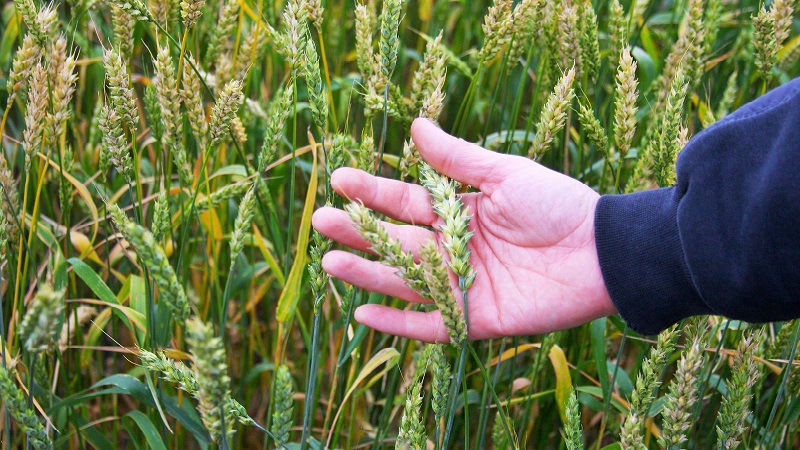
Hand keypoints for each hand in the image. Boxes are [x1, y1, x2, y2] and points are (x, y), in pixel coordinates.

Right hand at [312, 118, 616, 341]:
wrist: (601, 252)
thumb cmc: (558, 205)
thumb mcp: (506, 174)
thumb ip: (459, 159)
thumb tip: (416, 125)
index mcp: (460, 211)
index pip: (406, 201)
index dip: (373, 191)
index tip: (339, 180)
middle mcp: (455, 248)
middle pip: (397, 241)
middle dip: (359, 231)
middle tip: (321, 221)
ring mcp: (463, 285)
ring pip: (405, 280)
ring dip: (367, 273)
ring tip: (330, 261)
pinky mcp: (477, 319)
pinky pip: (431, 324)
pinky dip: (398, 324)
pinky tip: (362, 316)